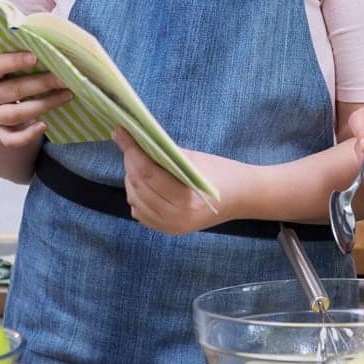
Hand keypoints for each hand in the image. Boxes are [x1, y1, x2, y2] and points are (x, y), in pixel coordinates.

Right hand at [0, 53, 71, 149]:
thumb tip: (51, 49)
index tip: (35, 57)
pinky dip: (27, 135)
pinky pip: (12, 139)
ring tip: (66, 95)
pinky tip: (44, 125)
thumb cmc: (7, 75)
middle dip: (43, 83)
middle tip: (65, 78)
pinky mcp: (1, 133)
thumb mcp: (6, 63)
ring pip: (17, 114)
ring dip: (45, 104)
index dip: (14, 62)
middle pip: (14, 91)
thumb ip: (21, 56)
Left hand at [116, 130, 247, 234]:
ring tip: (135, 163)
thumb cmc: (223, 173)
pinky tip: (142, 184)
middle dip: (129, 163)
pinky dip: (137, 197)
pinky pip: (141, 213)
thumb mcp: (195, 159)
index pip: (147, 173)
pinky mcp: (169, 230)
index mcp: (185, 198)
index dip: (131, 151)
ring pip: (135, 201)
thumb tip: (137, 143)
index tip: (120, 132)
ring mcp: (171, 227)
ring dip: (131, 180)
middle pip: (138, 187)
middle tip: (128, 144)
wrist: (243, 198)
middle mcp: (175, 217)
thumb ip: (165, 155)